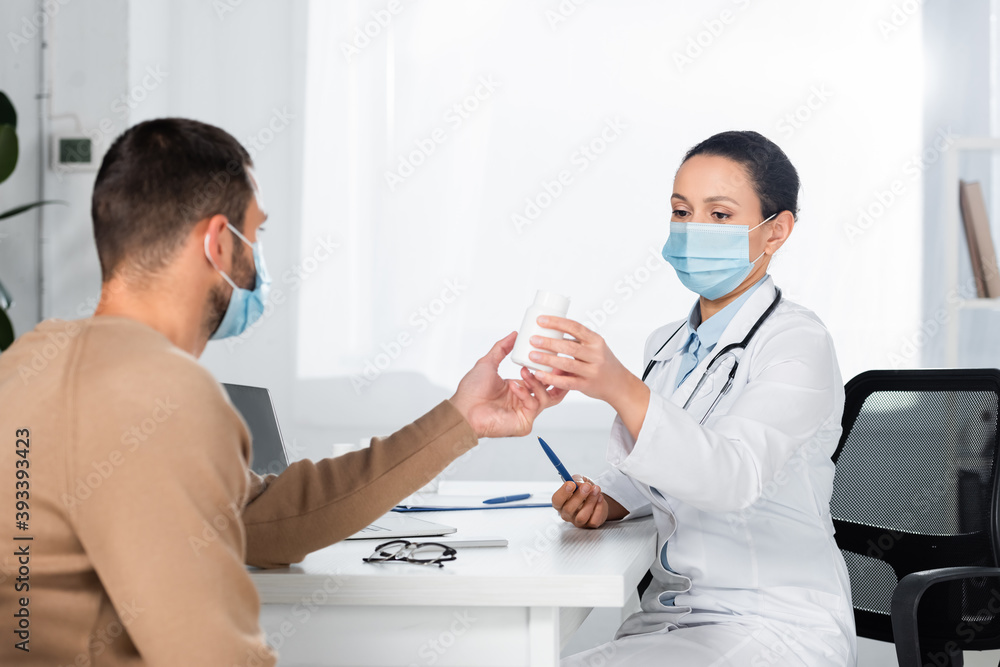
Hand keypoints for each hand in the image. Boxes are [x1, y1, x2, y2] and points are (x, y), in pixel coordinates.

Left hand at [450, 331, 567, 438]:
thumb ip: (501, 348)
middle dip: (556, 378)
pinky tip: (514, 387)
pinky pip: (534, 406)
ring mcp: (525, 413)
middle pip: (553, 391)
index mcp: (519, 388)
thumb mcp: (488, 363)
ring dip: (537, 382)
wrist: (463, 409)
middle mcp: (524, 401)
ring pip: (547, 398)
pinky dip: (526, 394)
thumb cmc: (471, 391)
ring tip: (524, 373)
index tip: (552, 356)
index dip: (550, 369)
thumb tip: (513, 335)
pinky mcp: (524, 423)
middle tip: (555, 365)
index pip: (542, 379)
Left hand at [527, 316, 650, 439]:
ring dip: (547, 359)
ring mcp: (592, 371)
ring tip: (532, 355)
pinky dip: (551, 378)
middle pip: (569, 346)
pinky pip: (566, 382)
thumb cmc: (603, 363)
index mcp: (596, 340)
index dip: (557, 322)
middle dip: (549, 342)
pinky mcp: (586, 385)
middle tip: (532, 339)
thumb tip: (549, 335)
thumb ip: (575, 343)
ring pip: (566, 363)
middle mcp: (595, 354)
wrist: (619, 385)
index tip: (540, 320)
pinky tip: (539, 375)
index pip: (575, 327)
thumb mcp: (594, 348)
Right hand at [552, 475, 609, 527]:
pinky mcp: (589, 525)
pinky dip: (599, 507)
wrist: (598, 497)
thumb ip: (577, 480)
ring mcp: (578, 522)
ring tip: (596, 490)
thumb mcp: (580, 480)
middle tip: (587, 486)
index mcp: (561, 503)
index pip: (556, 501)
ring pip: (581, 517)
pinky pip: (593, 520)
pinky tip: (600, 498)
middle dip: (579, 496)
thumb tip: (578, 484)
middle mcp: (567, 514)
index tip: (571, 484)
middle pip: (568, 510)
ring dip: (590, 501)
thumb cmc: (585, 489)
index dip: (563, 493)